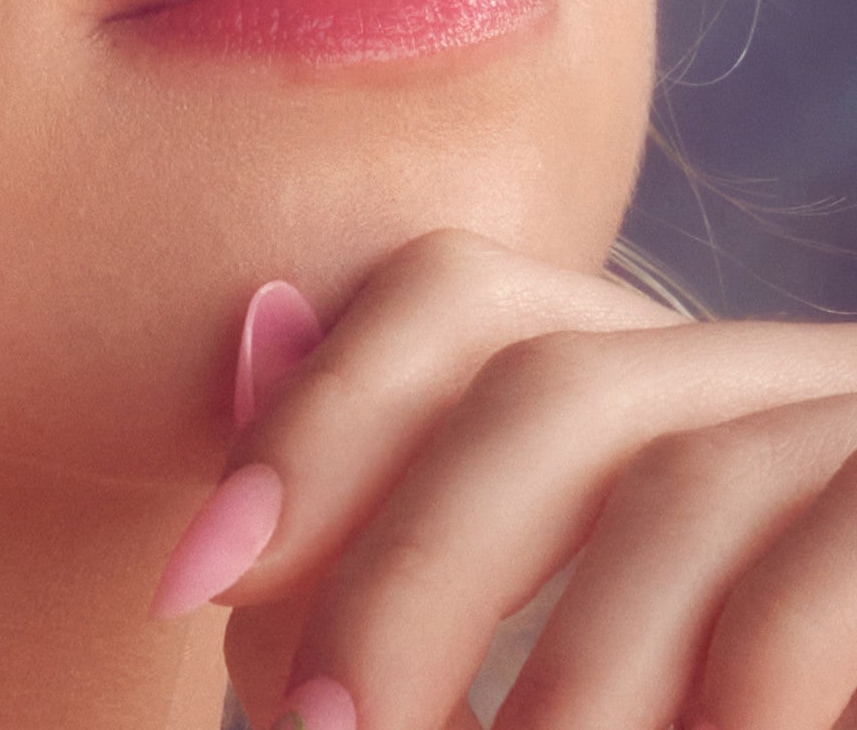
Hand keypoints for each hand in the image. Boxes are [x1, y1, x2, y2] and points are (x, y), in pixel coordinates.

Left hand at [155, 228, 856, 729]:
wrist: (835, 692)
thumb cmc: (682, 688)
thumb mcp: (563, 613)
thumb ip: (406, 498)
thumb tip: (246, 331)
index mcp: (647, 365)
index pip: (455, 296)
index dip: (316, 411)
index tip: (193, 576)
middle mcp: (761, 367)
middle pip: (549, 389)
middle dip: (407, 566)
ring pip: (685, 487)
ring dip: (563, 671)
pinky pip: (809, 593)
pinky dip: (721, 701)